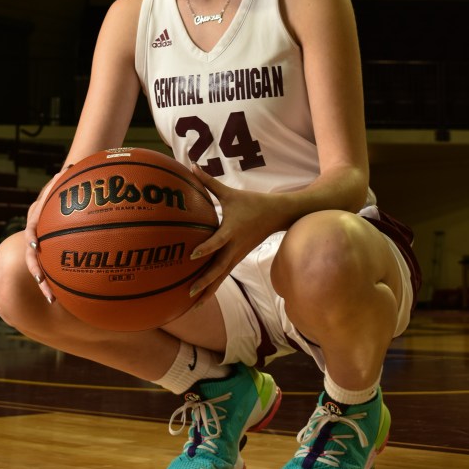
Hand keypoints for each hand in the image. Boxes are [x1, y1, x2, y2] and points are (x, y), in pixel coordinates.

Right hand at [23, 171, 66, 303]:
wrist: (62, 192)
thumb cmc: (66, 184)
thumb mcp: (63, 182)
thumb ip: (63, 180)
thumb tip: (68, 167)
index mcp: (36, 217)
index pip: (31, 228)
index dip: (32, 237)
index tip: (35, 246)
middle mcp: (35, 233)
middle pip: (31, 256)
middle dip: (37, 271)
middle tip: (43, 285)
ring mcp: (40, 243)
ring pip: (39, 266)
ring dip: (45, 283)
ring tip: (53, 299)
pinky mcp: (50, 250)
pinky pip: (52, 266)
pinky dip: (59, 280)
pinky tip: (71, 295)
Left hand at [186, 165, 285, 307]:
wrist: (278, 215)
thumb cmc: (252, 202)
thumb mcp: (230, 193)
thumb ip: (209, 182)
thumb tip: (190, 166)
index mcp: (232, 230)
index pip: (218, 241)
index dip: (207, 247)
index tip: (193, 254)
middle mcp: (235, 246)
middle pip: (220, 268)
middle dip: (205, 280)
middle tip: (189, 291)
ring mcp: (238, 255)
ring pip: (222, 275)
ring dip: (209, 288)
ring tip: (193, 302)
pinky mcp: (239, 258)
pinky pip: (225, 273)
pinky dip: (214, 284)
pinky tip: (203, 295)